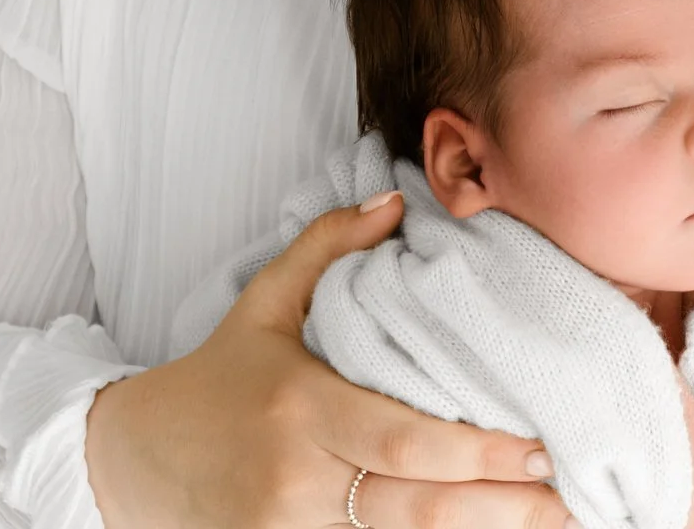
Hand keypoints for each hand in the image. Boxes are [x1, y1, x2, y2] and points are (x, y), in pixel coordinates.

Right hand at [84, 193, 574, 527]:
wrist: (123, 461)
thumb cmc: (213, 379)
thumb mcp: (261, 304)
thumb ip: (325, 246)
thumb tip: (394, 198)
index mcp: (300, 409)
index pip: (404, 440)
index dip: (478, 453)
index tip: (541, 448)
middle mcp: (296, 480)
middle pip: (416, 508)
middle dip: (502, 507)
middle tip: (571, 497)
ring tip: (553, 526)